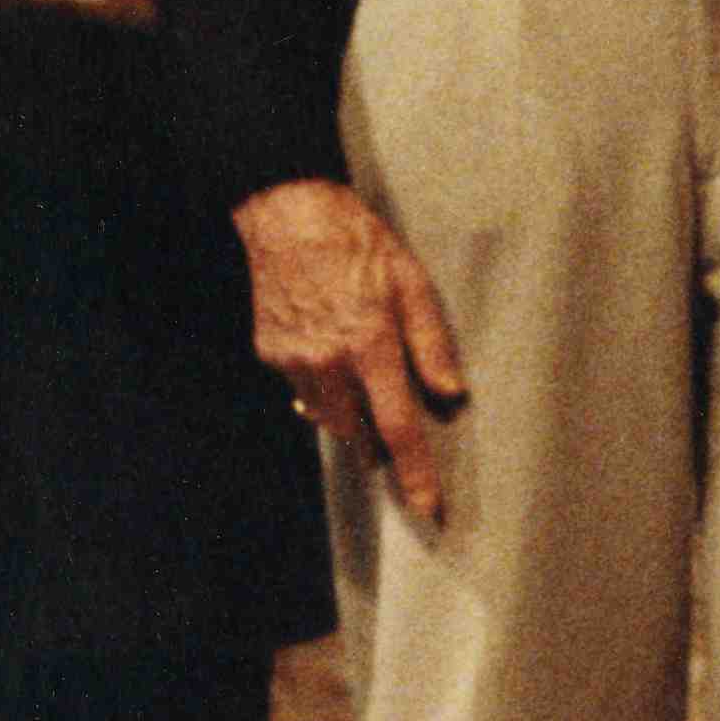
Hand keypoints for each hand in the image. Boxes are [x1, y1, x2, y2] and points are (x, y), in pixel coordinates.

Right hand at [234, 177, 465, 528]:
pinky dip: (320, 383)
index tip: (428, 508)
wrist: (287, 212)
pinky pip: (301, 387)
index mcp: (370, 345)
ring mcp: (292, 360)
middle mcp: (328, 363)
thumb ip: (431, 342)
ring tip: (361, 374)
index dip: (415, 473)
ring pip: (326, 415)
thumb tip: (450, 393)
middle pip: (358, 433)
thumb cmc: (358, 241)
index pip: (398, 427)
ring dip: (349, 412)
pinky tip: (328, 347)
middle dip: (378, 443)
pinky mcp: (269, 352)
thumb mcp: (412, 281)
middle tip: (395, 435)